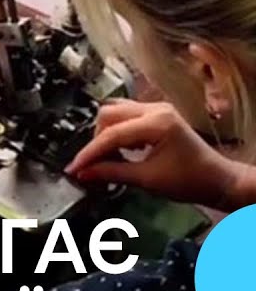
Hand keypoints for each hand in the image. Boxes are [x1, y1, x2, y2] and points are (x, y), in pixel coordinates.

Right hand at [65, 100, 251, 210]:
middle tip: (93, 163)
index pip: (112, 135)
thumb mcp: (146, 180)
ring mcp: (157, 109)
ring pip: (115, 112)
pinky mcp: (157, 115)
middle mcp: (155, 109)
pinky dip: (118, 132)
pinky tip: (122, 150)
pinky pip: (127, 116)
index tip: (73, 168)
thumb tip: (82, 173)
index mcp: (157, 123)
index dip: (89, 153)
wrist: (218, 180)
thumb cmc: (188, 181)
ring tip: (108, 157)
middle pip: (109, 114)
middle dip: (97, 140)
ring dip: (106, 133)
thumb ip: (111, 172)